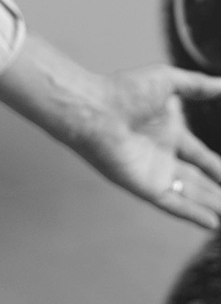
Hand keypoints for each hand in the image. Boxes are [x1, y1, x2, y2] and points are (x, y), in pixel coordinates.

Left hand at [84, 64, 220, 229]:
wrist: (95, 109)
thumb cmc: (124, 91)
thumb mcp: (167, 81)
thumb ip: (196, 85)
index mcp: (168, 133)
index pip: (199, 156)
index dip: (216, 167)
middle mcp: (162, 155)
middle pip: (197, 180)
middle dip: (217, 191)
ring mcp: (153, 172)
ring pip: (190, 194)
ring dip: (211, 204)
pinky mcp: (144, 185)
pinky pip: (173, 204)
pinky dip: (192, 213)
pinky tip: (211, 222)